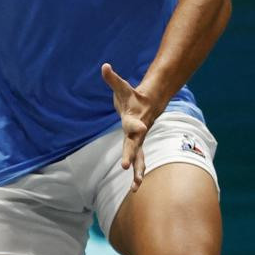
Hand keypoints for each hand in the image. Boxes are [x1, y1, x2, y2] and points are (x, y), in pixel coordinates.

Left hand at [101, 63, 158, 191]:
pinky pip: (139, 161)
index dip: (136, 125)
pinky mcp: (138, 145)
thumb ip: (112, 78)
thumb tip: (104, 66)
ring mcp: (139, 140)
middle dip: (130, 155)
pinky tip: (136, 188)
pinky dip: (138, 173)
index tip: (139, 128)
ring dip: (138, 171)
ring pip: (140, 157)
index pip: (133, 123)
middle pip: (134, 144)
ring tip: (136, 186)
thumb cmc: (133, 96)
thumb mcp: (122, 87)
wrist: (150, 102)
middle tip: (124, 166)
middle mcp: (138, 131)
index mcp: (134, 118)